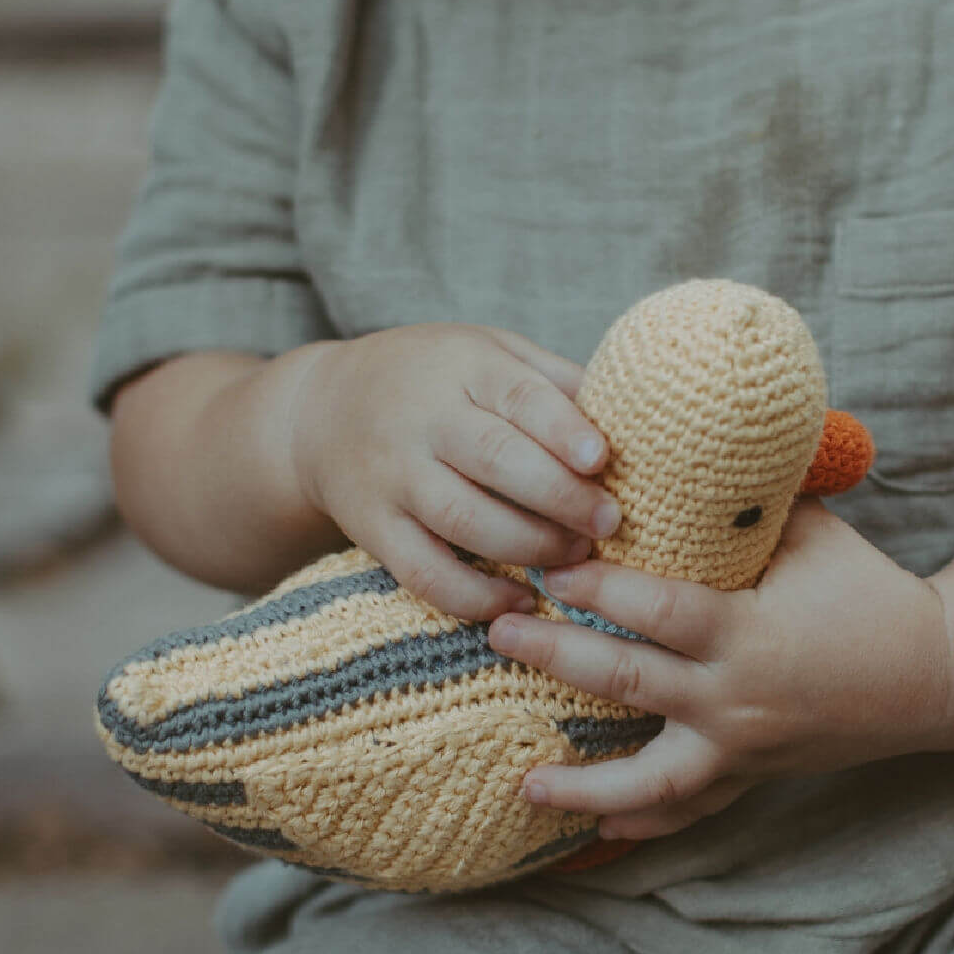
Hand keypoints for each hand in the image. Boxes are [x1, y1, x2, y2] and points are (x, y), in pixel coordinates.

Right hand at [287, 324, 623, 619]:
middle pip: (496, 460)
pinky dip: (474, 596)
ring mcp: (393, 477)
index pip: (517, 396)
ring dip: (529, 546)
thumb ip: (551, 381)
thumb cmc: (432, 381)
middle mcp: (422, 420)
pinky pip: (424, 573)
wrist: (320, 411)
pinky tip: (518, 600)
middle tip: (609, 523)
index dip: (562, 429)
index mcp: (462, 367)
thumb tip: (633, 418)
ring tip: (577, 556)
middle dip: (560, 497)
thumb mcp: (487, 353)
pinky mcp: (373, 529)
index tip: (602, 459)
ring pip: (463, 519)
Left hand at [487, 500, 952, 838]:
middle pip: (629, 683)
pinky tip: (596, 822)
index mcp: (750, 633)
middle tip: (499, 636)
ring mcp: (743, 748)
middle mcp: (738, 699)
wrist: (938, 677)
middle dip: (557, 659)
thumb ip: (748, 505)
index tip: (546, 570)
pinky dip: (643, 819)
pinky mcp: (752, 774)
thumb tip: (690, 451)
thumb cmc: (871, 593)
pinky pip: (690, 808)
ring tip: (524, 781)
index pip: (658, 611)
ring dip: (584, 782)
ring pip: (651, 778)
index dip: (598, 589)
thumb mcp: (815, 537)